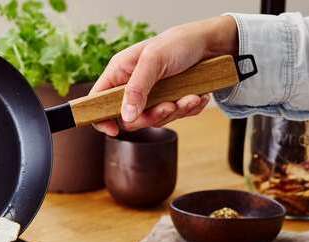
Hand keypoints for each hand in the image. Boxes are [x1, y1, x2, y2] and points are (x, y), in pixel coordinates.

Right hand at [91, 15, 238, 134]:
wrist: (209, 44)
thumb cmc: (178, 43)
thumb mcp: (154, 60)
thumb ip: (136, 88)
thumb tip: (126, 116)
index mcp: (120, 73)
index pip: (98, 100)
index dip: (101, 117)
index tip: (114, 130)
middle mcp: (132, 87)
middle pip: (128, 118)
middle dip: (150, 117)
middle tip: (168, 107)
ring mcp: (150, 96)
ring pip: (153, 120)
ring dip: (174, 112)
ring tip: (189, 97)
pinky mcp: (169, 101)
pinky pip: (173, 118)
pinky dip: (187, 110)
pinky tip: (195, 96)